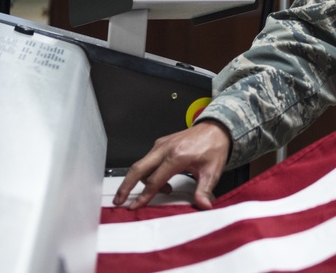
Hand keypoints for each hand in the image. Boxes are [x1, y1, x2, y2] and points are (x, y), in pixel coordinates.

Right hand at [113, 120, 230, 210]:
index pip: (155, 180)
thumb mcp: (212, 171)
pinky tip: (161, 180)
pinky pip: (147, 159)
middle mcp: (165, 148)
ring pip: (142, 164)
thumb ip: (204, 190)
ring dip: (143, 181)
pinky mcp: (161, 143)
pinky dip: (147, 172)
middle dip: (126, 186)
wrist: (216, 128)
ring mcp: (161, 144)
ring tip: (162, 191)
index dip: (144, 196)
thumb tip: (203, 205)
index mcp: (177, 156)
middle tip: (119, 200)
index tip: (135, 206)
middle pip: (138, 168)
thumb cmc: (213, 147)